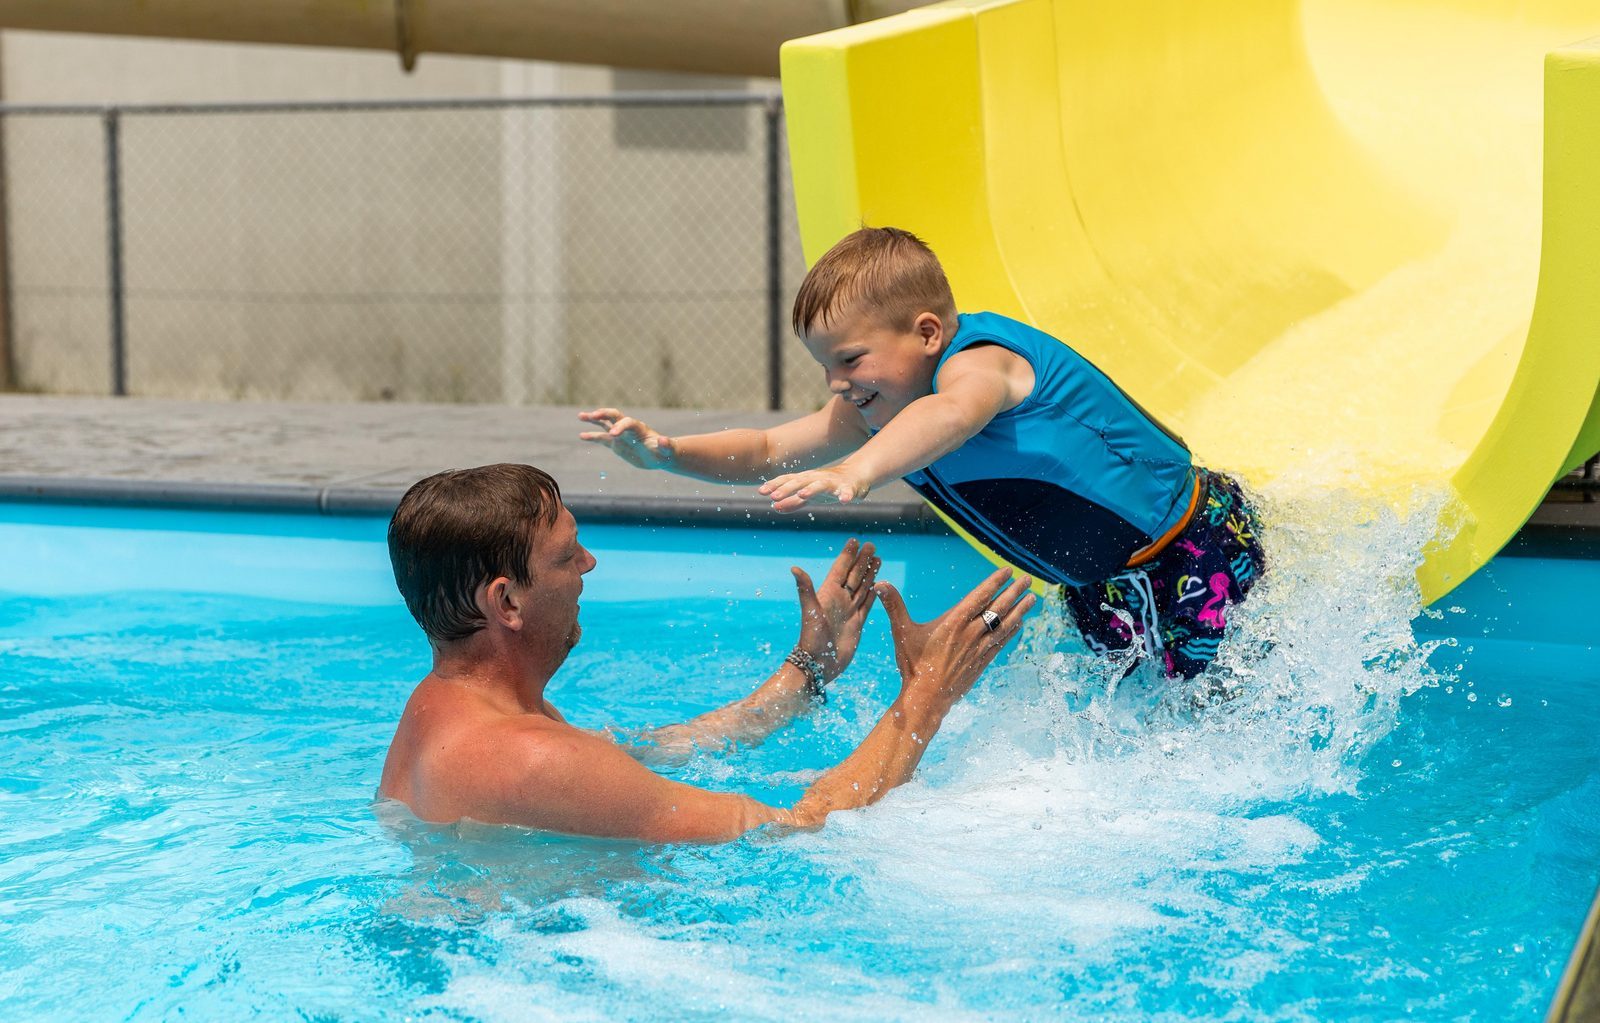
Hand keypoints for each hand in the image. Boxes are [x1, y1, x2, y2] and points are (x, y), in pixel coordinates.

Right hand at [577, 408, 675, 469]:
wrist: (661, 456)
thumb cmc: (665, 453)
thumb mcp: (667, 450)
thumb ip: (666, 445)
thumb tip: (663, 440)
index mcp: (639, 428)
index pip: (627, 422)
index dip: (620, 426)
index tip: (613, 435)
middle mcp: (627, 428)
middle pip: (613, 416)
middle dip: (603, 415)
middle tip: (591, 416)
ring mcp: (621, 435)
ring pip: (604, 424)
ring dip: (593, 420)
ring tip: (580, 416)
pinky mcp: (616, 444)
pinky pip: (602, 439)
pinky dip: (592, 437)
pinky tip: (581, 436)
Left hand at [759, 467, 869, 512]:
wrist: (855, 476)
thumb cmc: (828, 486)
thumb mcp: (808, 495)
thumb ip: (792, 502)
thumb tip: (774, 507)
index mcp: (806, 480)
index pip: (788, 481)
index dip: (775, 485)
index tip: (761, 492)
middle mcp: (817, 478)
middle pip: (800, 482)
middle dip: (787, 488)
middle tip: (774, 496)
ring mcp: (833, 482)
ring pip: (821, 485)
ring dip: (812, 489)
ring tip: (802, 494)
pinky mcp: (848, 488)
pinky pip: (847, 492)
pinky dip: (846, 495)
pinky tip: (844, 500)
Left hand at [791, 539, 879, 681]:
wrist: (819, 664)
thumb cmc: (811, 638)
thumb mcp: (809, 611)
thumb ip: (805, 589)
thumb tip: (794, 568)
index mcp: (828, 594)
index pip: (840, 569)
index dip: (847, 555)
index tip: (854, 540)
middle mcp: (839, 600)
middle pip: (854, 574)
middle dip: (862, 560)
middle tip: (871, 544)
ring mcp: (849, 611)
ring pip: (862, 587)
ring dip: (869, 573)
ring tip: (878, 558)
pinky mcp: (857, 623)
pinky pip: (868, 603)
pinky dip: (874, 592)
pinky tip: (879, 583)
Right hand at [876, 567, 1034, 706]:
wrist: (927, 699)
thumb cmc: (913, 665)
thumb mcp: (902, 632)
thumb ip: (894, 606)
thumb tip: (879, 584)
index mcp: (954, 623)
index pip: (980, 597)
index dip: (995, 582)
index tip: (1007, 571)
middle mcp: (971, 633)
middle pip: (998, 608)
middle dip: (1013, 592)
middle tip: (1027, 579)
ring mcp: (979, 648)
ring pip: (1005, 624)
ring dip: (1020, 610)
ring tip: (1032, 598)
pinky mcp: (982, 662)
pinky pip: (1002, 642)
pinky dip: (1012, 630)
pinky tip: (1020, 623)